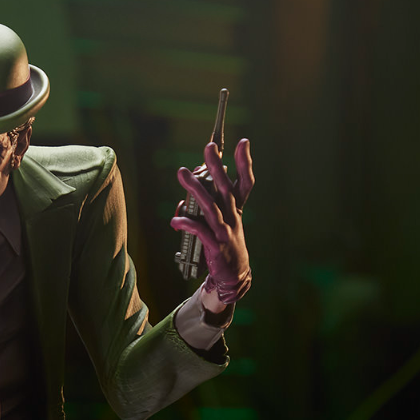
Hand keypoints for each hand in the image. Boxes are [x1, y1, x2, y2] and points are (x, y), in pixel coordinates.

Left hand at [169, 138, 253, 307]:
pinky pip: (199, 232)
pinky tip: (175, 220)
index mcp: (236, 211)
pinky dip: (187, 224)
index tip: (243, 142)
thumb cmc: (225, 246)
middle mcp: (232, 218)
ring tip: (182, 173)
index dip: (244, 163)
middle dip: (217, 166)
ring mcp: (225, 232)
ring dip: (195, 189)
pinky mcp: (215, 246)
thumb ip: (207, 207)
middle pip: (225, 187)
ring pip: (209, 206)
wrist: (234, 277)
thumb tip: (186, 195)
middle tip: (209, 146)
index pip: (244, 182)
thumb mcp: (222, 224)